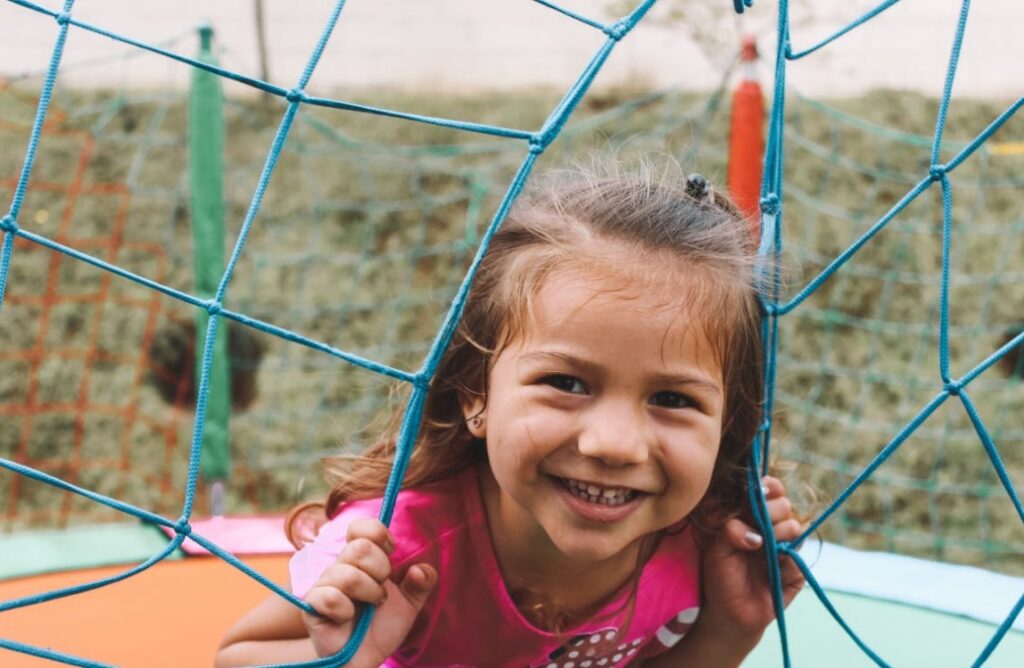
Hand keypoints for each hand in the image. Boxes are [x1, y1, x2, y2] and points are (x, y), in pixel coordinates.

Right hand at [302, 518, 437, 665]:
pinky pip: (328, 596)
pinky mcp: (312, 606)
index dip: (378, 533)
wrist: (365, 659)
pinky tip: (347, 618)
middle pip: (360, 548)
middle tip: (382, 592)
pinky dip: (345, 609)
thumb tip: (422, 569)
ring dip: (369, 593)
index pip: (361, 528)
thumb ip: (421, 583)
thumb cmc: (382, 627)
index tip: (392, 551)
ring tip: (371, 606)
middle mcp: (340, 567)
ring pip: (348, 574)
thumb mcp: (410, 604)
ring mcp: (324, 585)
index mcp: (360, 559)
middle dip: (381, 570)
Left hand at [697, 476, 804, 644]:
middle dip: (770, 511)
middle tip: (757, 525)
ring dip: (777, 532)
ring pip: (794, 526)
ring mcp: (785, 547)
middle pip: (784, 504)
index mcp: (752, 516)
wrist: (730, 613)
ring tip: (760, 547)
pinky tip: (772, 569)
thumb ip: (729, 530)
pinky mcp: (796, 569)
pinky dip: (784, 560)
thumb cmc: (720, 576)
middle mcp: (771, 528)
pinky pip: (798, 556)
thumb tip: (750, 530)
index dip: (767, 487)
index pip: (768, 490)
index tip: (758, 493)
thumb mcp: (716, 550)